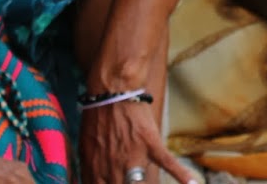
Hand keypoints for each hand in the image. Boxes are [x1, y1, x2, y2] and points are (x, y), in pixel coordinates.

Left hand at [78, 98, 200, 183]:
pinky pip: (167, 162)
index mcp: (95, 169)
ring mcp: (133, 157)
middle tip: (130, 182)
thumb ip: (89, 169)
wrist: (112, 92)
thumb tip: (90, 183)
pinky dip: (181, 174)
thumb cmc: (97, 118)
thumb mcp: (85, 147)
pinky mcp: (150, 144)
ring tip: (145, 182)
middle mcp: (113, 168)